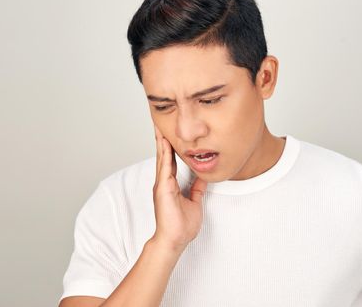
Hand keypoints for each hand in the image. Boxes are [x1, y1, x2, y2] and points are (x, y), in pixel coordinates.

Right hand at [151, 125, 207, 252]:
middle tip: (161, 122)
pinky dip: (164, 154)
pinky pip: (164, 167)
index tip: (170, 132)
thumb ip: (197, 188)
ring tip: (160, 126)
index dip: (170, 145)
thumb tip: (202, 177)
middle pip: (163, 155)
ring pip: (161, 157)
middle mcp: (164, 182)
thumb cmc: (181, 226)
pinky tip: (165, 142)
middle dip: (162, 138)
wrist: (174, 240)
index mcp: (170, 184)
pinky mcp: (163, 189)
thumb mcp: (194, 202)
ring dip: (161, 141)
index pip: (171, 160)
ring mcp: (162, 184)